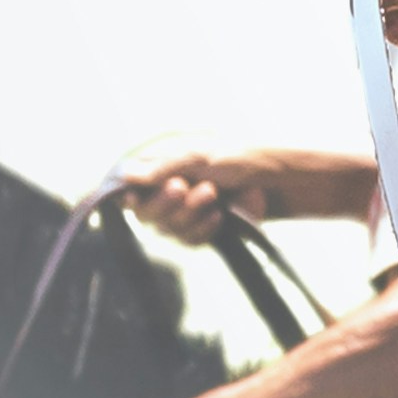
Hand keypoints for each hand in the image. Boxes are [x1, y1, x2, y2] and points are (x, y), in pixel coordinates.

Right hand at [124, 147, 260, 238]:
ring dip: (189, 213)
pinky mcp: (201, 232)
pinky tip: (218, 215)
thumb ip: (162, 168)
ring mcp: (183, 216)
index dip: (129, 198)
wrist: (272, 179)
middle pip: (145, 215)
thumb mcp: (197, 156)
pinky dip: (202, 229)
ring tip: (212, 193)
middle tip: (182, 186)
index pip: (128, 191)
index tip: (136, 198)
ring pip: (168, 230)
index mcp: (160, 171)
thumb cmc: (234, 157)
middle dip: (164, 203)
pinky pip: (189, 241)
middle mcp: (166, 195)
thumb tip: (125, 175)